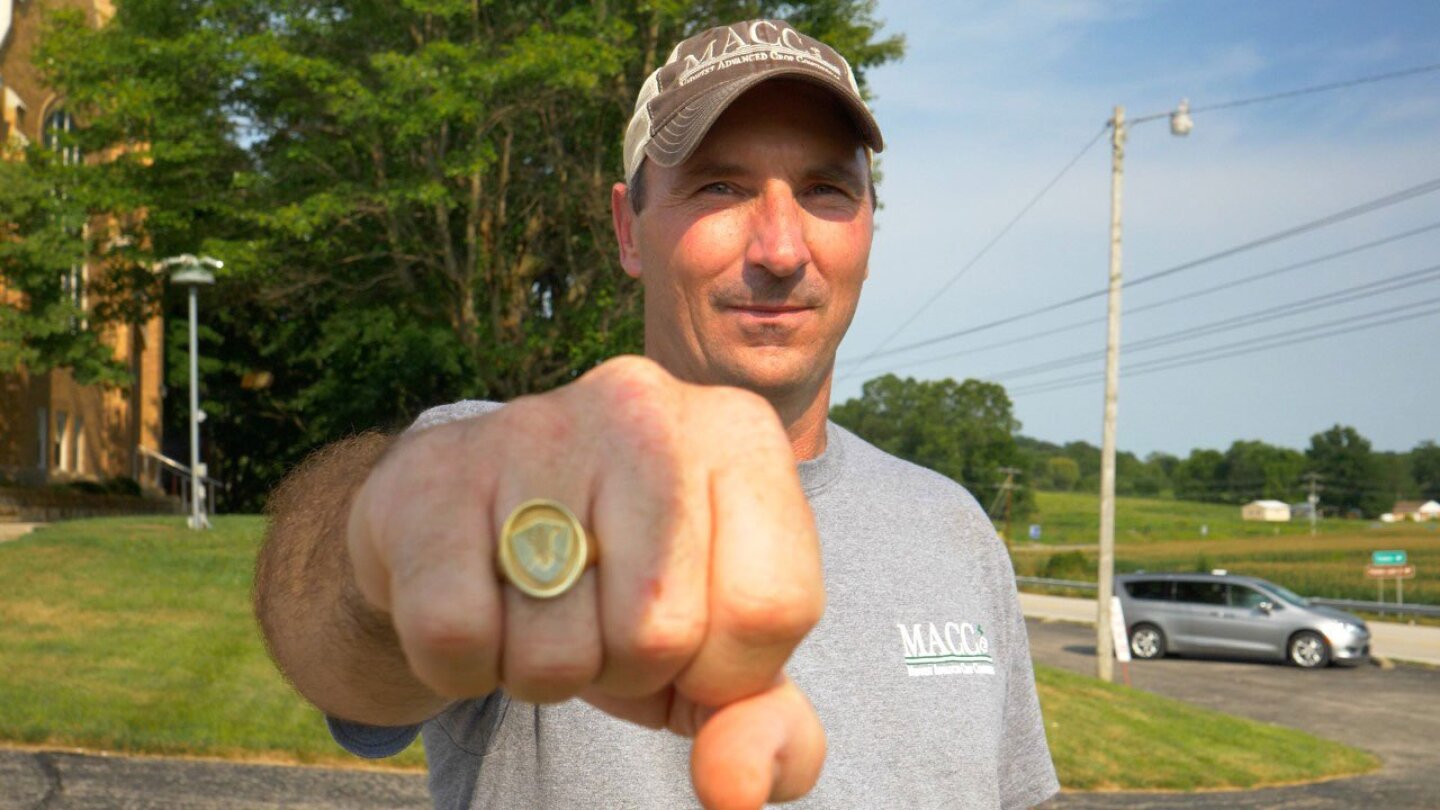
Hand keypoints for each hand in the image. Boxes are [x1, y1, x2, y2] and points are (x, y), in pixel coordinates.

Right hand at [346, 356, 825, 807]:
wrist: (462, 515)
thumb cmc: (612, 581)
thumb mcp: (715, 650)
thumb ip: (769, 725)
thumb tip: (737, 788)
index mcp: (741, 434)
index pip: (772, 609)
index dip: (720, 665)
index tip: (681, 631)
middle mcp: (646, 406)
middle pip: (660, 633)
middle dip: (624, 669)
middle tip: (594, 615)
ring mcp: (535, 428)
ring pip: (555, 651)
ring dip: (541, 672)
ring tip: (533, 606)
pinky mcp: (434, 474)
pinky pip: (456, 637)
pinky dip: (462, 666)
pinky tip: (475, 601)